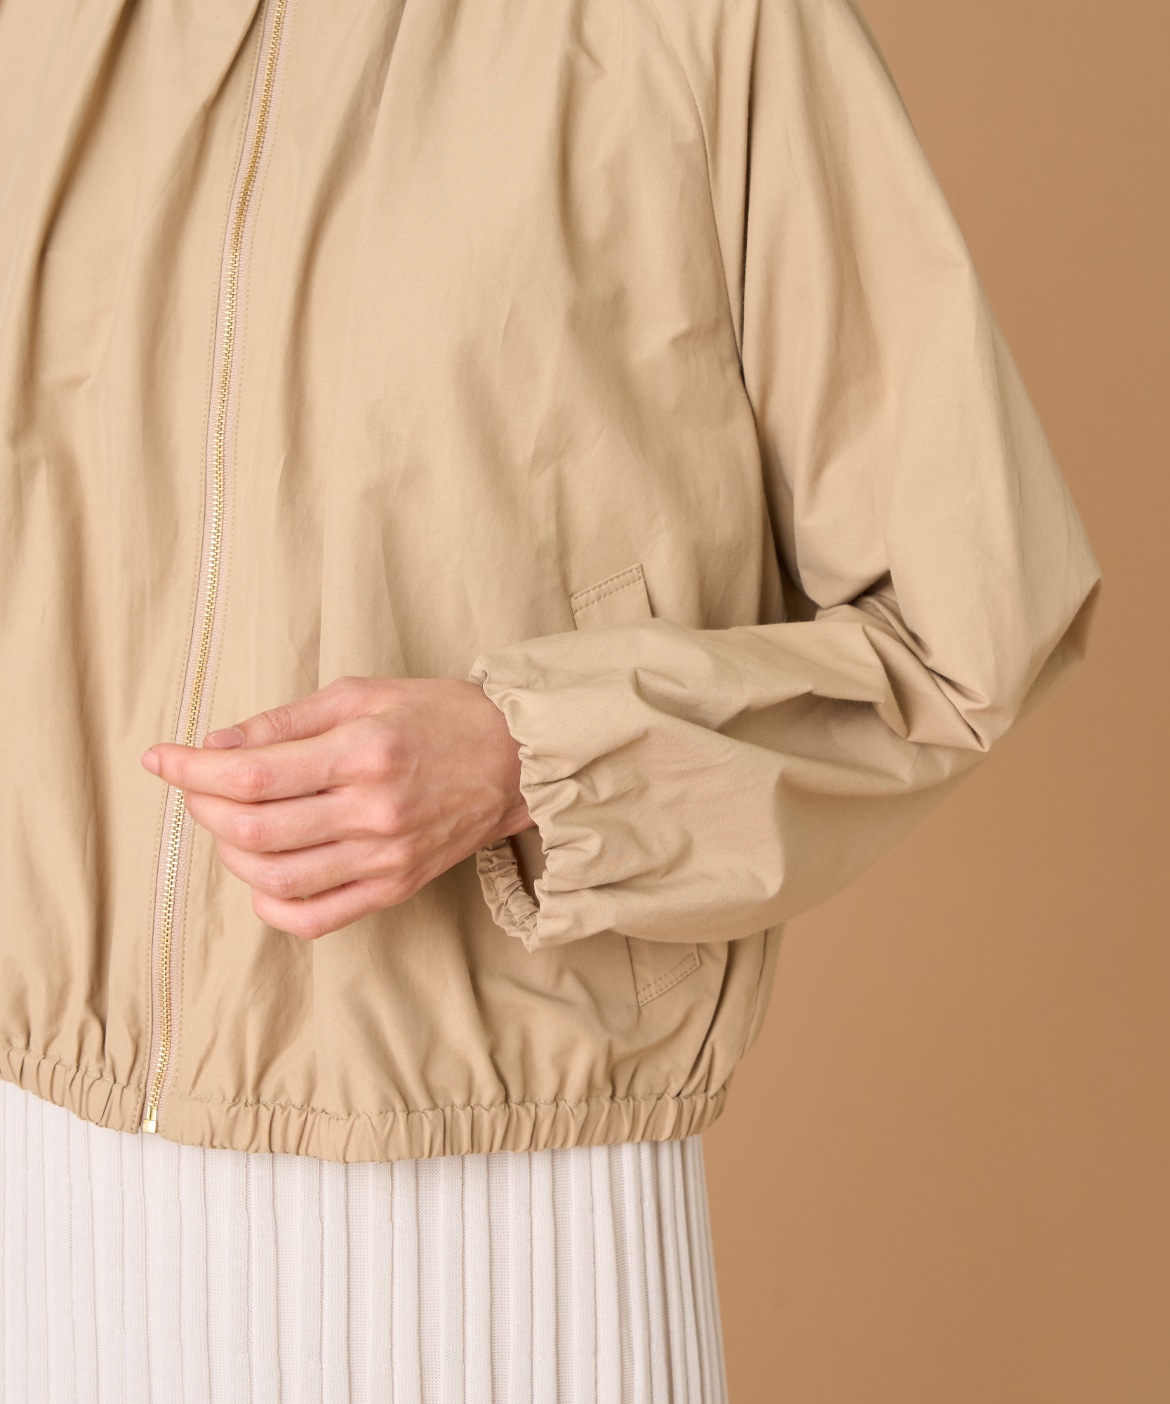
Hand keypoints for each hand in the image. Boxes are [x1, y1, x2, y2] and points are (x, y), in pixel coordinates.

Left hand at [139, 676, 533, 939]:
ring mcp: (386, 857)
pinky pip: (316, 918)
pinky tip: (260, 878)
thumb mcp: (361, 693)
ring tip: (228, 826)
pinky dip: (271, 906)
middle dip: (204, 809)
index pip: (252, 774)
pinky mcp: (396, 887)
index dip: (191, 769)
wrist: (514, 759)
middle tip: (196, 787)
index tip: (161, 759)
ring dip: (230, 855)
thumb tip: (216, 745)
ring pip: (276, 879)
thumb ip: (285, 721)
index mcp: (363, 752)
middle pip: (254, 830)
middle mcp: (373, 811)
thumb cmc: (438, 716)